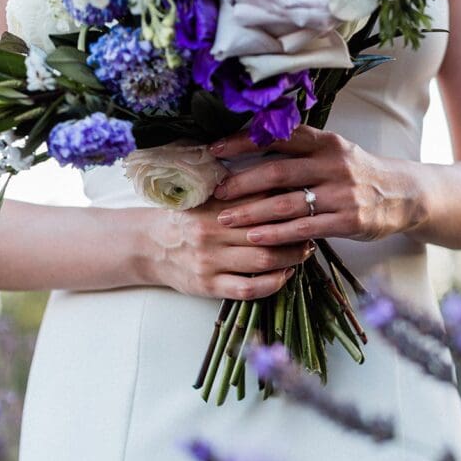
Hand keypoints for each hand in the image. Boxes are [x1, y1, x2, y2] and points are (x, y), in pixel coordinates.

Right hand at [146, 195, 315, 299]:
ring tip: (304, 252)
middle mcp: (212, 231)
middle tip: (313, 228)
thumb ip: (235, 186)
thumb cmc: (185, 217)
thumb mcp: (203, 194)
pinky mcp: (208, 285)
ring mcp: (210, 260)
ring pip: (263, 260)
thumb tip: (278, 172)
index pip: (261, 199)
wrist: (147, 245)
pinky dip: (272, 283)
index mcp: (214, 204)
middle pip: (268, 230)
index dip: (289, 201)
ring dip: (291, 257)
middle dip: (297, 231)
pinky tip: (284, 276)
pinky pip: (247, 288)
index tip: (306, 202)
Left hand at [207, 126, 426, 245]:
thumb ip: (300, 149)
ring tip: (226, 219)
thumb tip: (251, 142)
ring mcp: (342, 193)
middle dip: (242, 183)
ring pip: (287, 203)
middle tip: (217, 192)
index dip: (243, 141)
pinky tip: (256, 237)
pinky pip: (305, 228)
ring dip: (253, 212)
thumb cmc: (358, 174)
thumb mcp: (334, 152)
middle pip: (277, 172)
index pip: (278, 136)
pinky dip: (277, 233)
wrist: (404, 195)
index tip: (214, 150)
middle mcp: (333, 164)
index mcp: (325, 142)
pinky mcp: (348, 220)